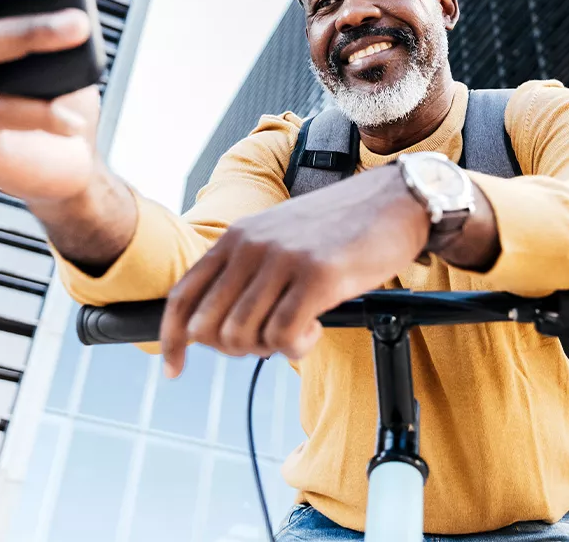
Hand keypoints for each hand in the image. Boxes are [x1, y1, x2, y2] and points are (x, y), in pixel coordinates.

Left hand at [159, 164, 430, 376]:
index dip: (172, 339)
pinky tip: (316, 328)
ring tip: (297, 330)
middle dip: (232, 349)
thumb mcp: (280, 234)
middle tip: (267, 341)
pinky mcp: (317, 276)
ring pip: (240, 336)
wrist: (396, 199)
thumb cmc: (340, 225)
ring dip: (266, 349)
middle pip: (208, 327)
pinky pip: (282, 338)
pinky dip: (296, 348)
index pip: (182, 295)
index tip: (174, 369)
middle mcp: (252, 245)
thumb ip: (247, 267)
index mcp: (237, 236)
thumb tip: (218, 323)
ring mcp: (282, 259)